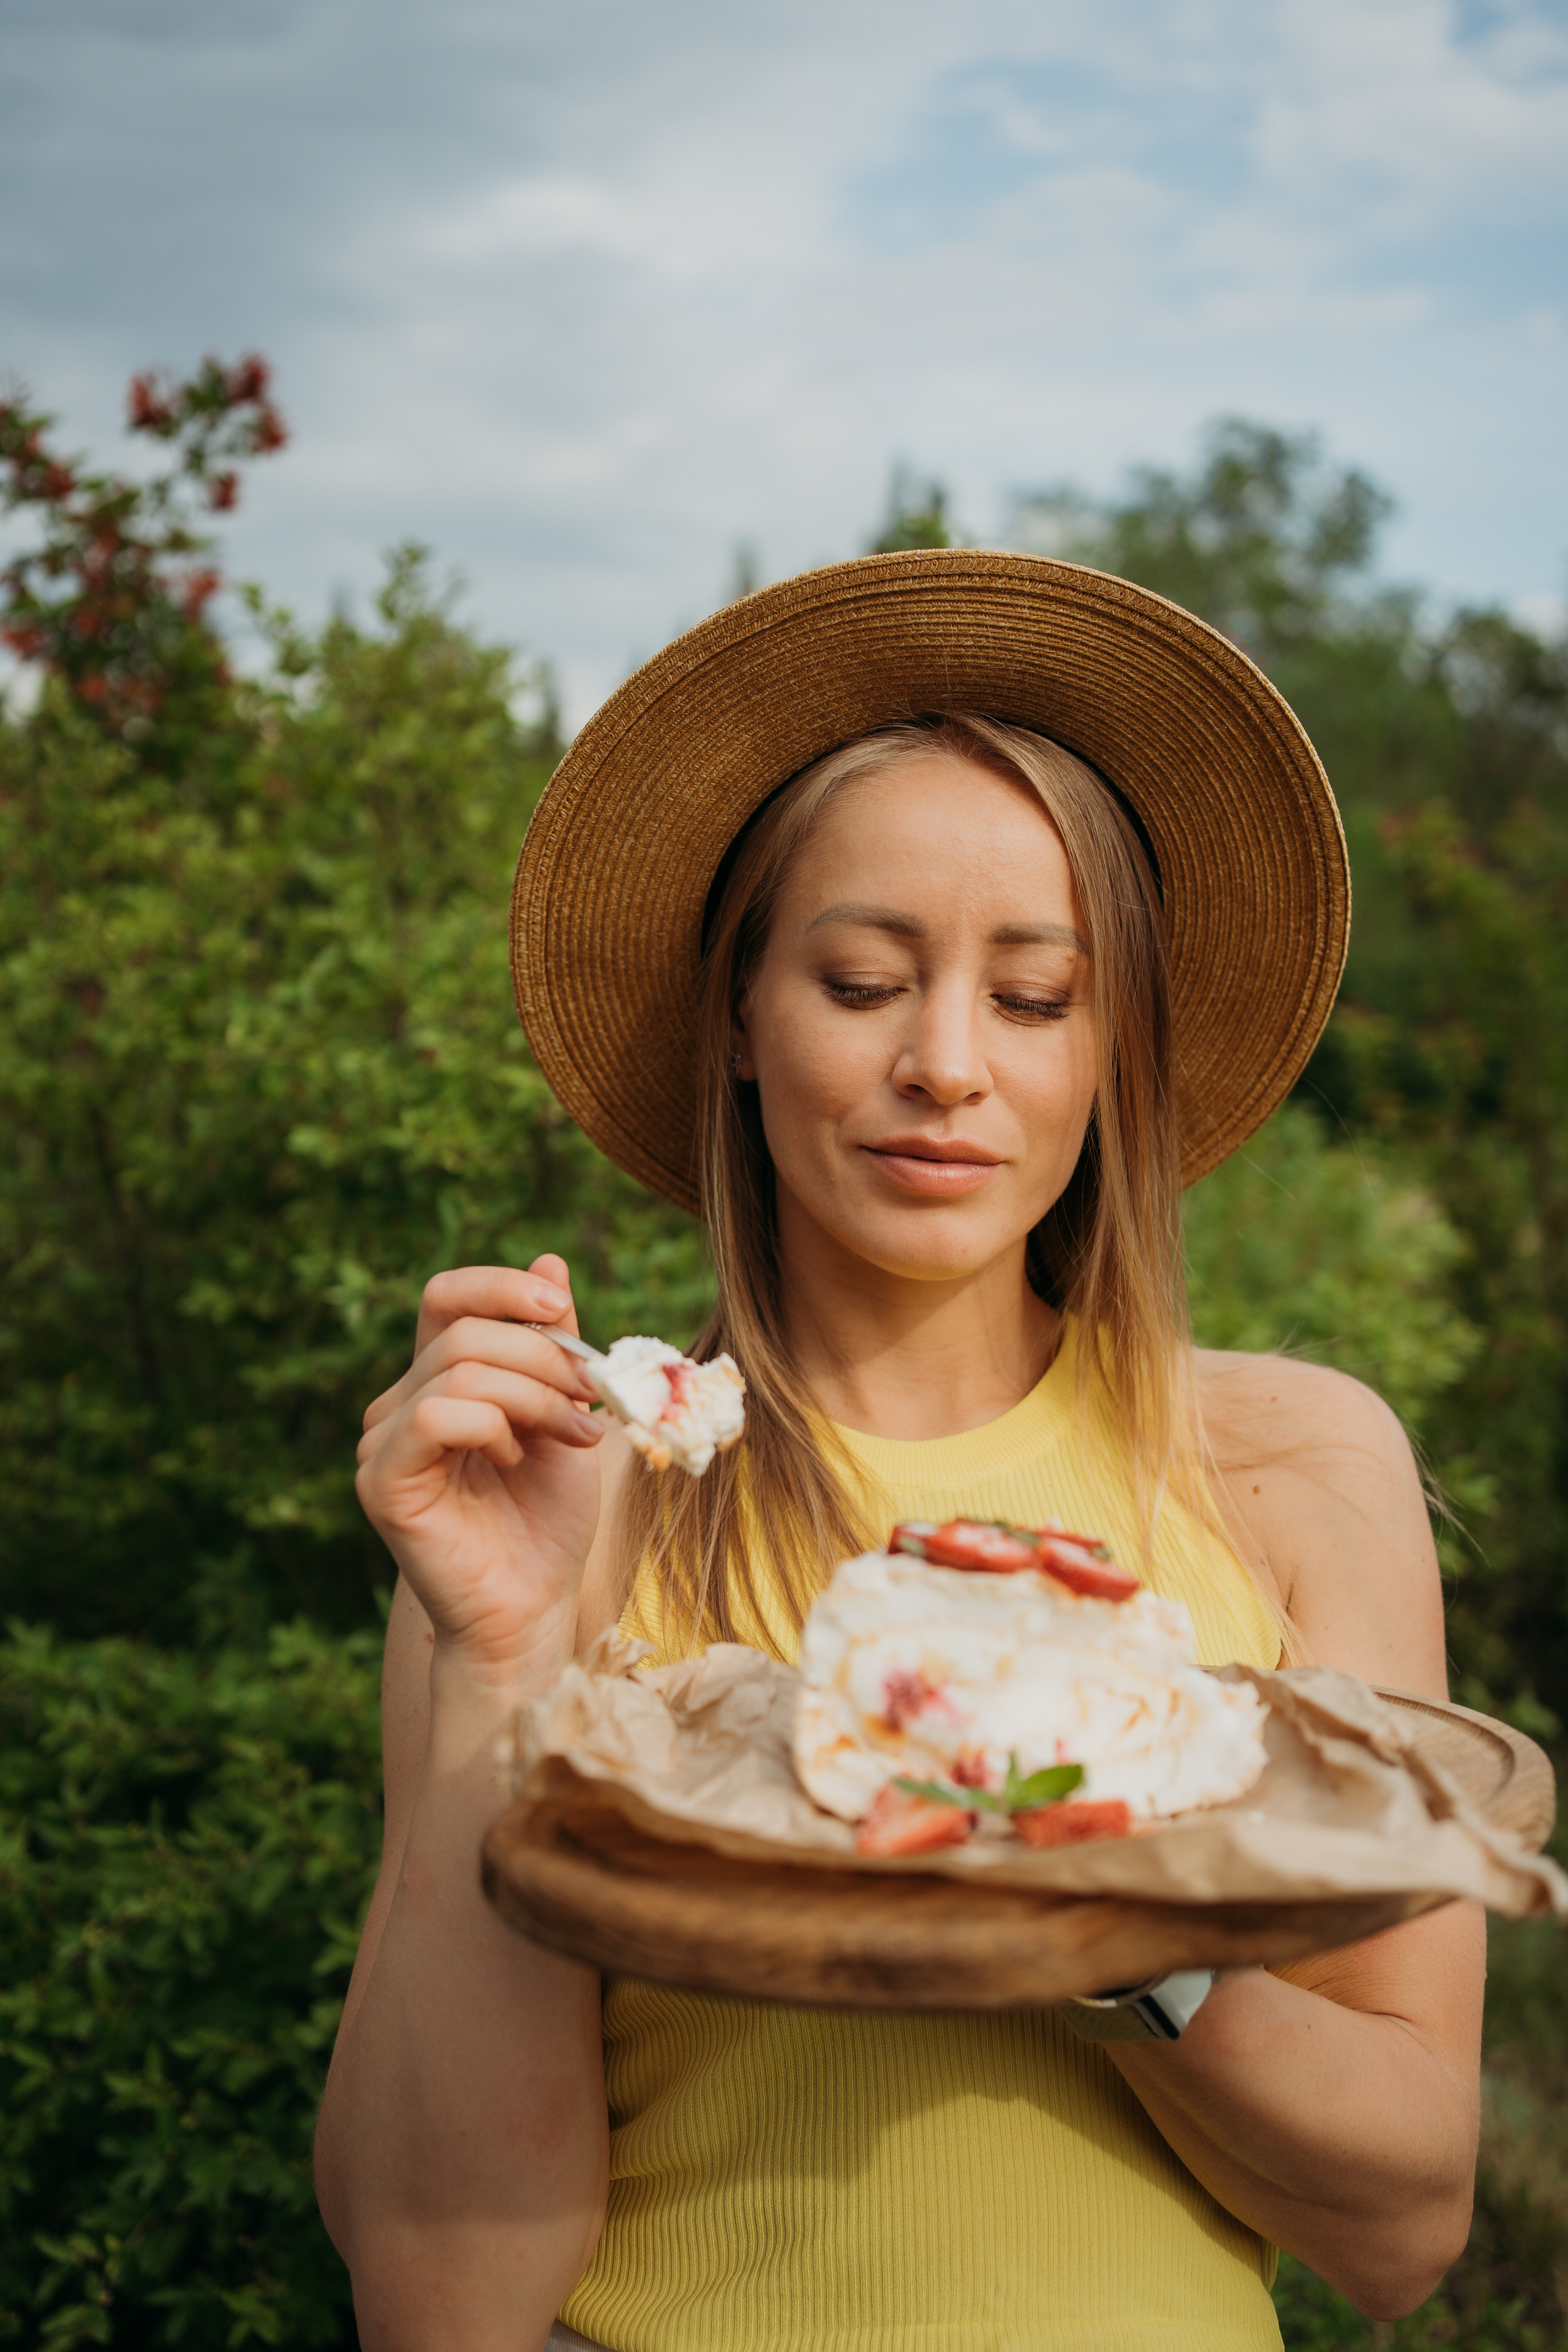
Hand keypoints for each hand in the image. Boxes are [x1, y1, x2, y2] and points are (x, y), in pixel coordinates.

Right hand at [355, 1255, 604, 1676]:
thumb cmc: (548, 1520)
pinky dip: (490, 1427)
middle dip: (545, 1358)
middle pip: (467, 1332)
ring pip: (459, 1371)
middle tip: (593, 1400)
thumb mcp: (564, 1413)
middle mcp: (399, 1404)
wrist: (534, 1608)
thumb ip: (551, 1346)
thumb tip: (550, 1260)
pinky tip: (513, 1460)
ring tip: (573, 1438)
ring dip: (534, 1396)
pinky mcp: (382, 1482)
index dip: (502, 1287)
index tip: (561, 1309)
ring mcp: (382, 1443)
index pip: (448, 1296)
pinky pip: (432, 1417)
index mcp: (437, 1380)